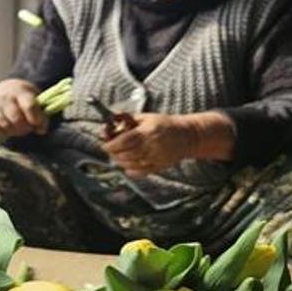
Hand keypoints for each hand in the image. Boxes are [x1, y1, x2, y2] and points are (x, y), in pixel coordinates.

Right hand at [0, 78, 47, 137]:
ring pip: (3, 123)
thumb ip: (41, 116)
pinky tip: (6, 128)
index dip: (35, 118)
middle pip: (15, 117)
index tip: (37, 125)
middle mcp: (7, 96)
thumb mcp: (36, 102)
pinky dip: (0, 131)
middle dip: (23, 128)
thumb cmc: (23, 99)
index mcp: (22, 92)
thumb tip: (41, 130)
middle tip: (27, 128)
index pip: (29, 106)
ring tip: (17, 129)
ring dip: (12, 131)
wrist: (7, 88)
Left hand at [101, 112, 233, 177]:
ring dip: (120, 162)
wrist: (187, 136)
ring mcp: (156, 157)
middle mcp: (152, 145)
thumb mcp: (146, 117)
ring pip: (130, 164)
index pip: (124, 141)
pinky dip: (130, 171)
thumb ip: (128, 119)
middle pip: (125, 154)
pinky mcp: (160, 166)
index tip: (104, 145)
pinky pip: (140, 172)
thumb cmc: (164, 124)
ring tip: (118, 156)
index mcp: (148, 131)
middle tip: (110, 151)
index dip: (111, 145)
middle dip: (114, 154)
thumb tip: (110, 119)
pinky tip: (128, 166)